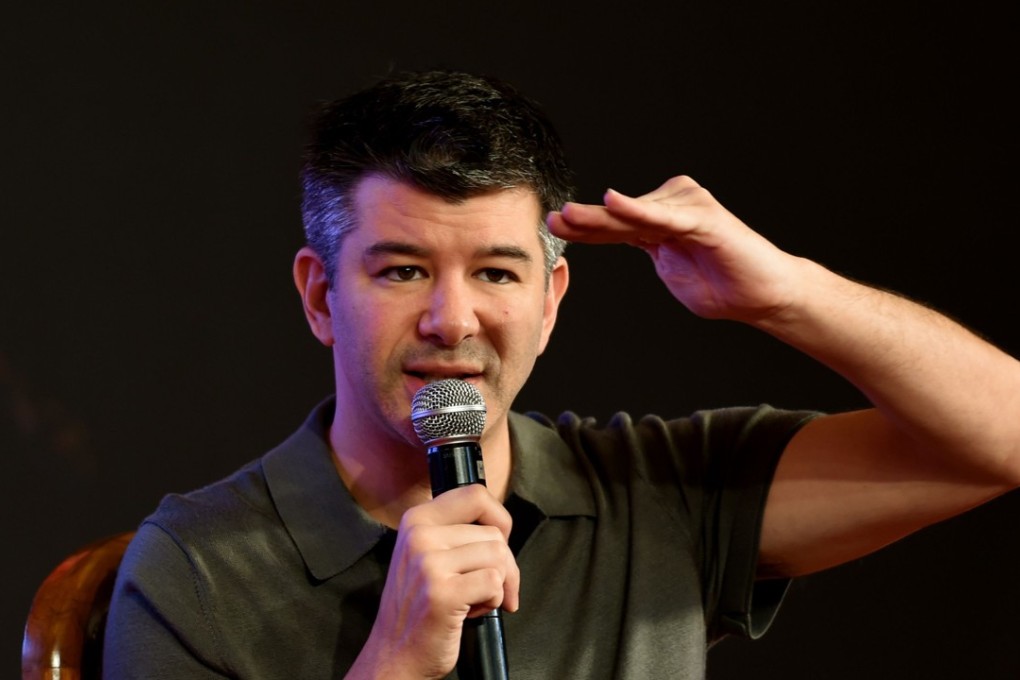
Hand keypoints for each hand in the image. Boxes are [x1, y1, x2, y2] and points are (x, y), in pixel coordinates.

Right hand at [349, 485, 518, 679]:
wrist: (395, 654)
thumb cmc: (419, 607)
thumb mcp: (426, 554)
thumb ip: (457, 531)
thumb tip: (501, 525)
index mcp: (417, 519)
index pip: (476, 494)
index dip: (499, 518)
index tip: (500, 542)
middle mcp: (420, 536)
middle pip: (494, 533)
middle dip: (505, 565)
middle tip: (489, 587)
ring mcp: (429, 564)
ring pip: (498, 557)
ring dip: (498, 585)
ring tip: (474, 599)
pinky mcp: (443, 593)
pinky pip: (495, 583)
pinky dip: (494, 601)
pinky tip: (471, 611)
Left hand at [547, 175, 803, 323]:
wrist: (763, 297)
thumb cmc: (722, 285)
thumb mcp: (669, 269)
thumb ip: (644, 249)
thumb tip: (613, 237)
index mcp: (661, 221)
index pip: (615, 225)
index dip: (585, 227)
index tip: (553, 227)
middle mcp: (673, 207)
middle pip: (620, 216)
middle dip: (585, 220)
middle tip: (553, 220)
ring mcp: (689, 209)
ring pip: (636, 214)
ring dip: (602, 216)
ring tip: (570, 216)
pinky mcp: (705, 219)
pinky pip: (664, 216)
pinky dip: (639, 209)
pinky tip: (614, 202)